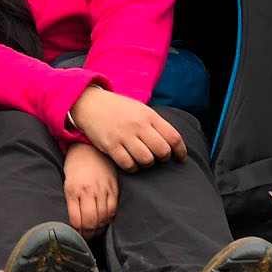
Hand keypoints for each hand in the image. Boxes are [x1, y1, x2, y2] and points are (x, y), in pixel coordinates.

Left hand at [63, 144, 118, 238]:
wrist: (88, 148)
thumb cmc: (74, 167)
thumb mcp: (67, 184)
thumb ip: (71, 203)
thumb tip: (75, 224)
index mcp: (73, 191)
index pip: (77, 221)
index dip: (77, 233)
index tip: (76, 237)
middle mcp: (88, 191)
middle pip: (91, 222)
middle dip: (88, 235)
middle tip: (86, 238)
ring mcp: (102, 189)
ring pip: (103, 218)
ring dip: (99, 230)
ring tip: (94, 232)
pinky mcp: (113, 188)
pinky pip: (113, 209)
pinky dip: (109, 220)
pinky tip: (104, 222)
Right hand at [70, 86, 186, 170]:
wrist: (91, 104)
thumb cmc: (120, 110)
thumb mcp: (141, 110)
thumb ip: (156, 124)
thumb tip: (174, 144)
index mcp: (149, 115)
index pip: (173, 137)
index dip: (181, 151)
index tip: (180, 158)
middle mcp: (138, 125)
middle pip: (162, 151)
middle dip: (164, 158)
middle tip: (159, 158)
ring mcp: (124, 136)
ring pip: (147, 160)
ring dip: (148, 164)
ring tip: (144, 160)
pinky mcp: (111, 146)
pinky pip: (128, 165)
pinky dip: (133, 167)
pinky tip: (132, 163)